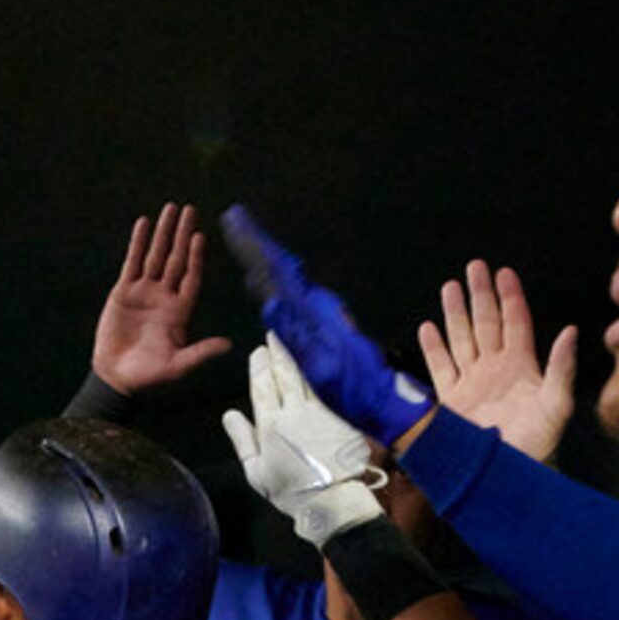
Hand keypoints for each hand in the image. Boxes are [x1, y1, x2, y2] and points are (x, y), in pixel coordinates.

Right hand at [91, 203, 233, 394]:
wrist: (117, 377)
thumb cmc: (149, 376)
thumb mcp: (178, 366)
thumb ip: (201, 353)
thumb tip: (227, 346)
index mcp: (180, 311)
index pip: (191, 277)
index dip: (196, 257)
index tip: (200, 236)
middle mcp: (164, 297)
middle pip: (176, 259)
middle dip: (182, 234)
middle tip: (190, 210)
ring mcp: (144, 292)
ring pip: (155, 255)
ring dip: (163, 232)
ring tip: (170, 209)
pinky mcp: (124, 291)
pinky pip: (132, 262)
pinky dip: (137, 243)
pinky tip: (144, 224)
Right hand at [218, 205, 431, 444]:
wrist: (382, 399)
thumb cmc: (352, 390)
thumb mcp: (320, 369)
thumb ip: (295, 337)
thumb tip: (271, 304)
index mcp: (314, 312)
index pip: (277, 269)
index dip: (255, 245)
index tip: (237, 221)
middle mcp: (319, 305)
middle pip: (281, 266)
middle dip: (256, 242)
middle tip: (236, 220)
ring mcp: (323, 312)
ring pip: (288, 276)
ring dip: (267, 256)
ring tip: (248, 239)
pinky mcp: (326, 321)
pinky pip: (296, 291)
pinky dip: (279, 277)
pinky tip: (274, 278)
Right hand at [221, 337, 384, 545]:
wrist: (334, 500)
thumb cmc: (292, 492)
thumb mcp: (257, 473)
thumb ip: (243, 441)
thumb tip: (230, 414)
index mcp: (272, 425)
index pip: (262, 388)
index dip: (260, 367)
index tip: (258, 352)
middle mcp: (295, 413)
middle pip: (285, 376)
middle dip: (278, 354)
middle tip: (274, 336)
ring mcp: (320, 413)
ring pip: (306, 379)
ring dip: (297, 360)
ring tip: (291, 344)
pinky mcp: (339, 417)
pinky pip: (324, 391)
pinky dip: (317, 376)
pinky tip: (315, 368)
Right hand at [419, 261, 577, 464]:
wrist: (507, 475)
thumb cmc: (539, 444)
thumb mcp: (557, 404)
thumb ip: (561, 367)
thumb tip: (570, 331)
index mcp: (522, 366)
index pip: (515, 322)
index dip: (510, 297)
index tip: (503, 272)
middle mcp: (495, 370)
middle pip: (486, 323)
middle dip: (480, 295)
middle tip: (474, 267)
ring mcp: (472, 384)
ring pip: (462, 339)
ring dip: (455, 314)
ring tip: (450, 287)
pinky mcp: (452, 401)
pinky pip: (440, 368)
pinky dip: (434, 348)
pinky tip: (428, 328)